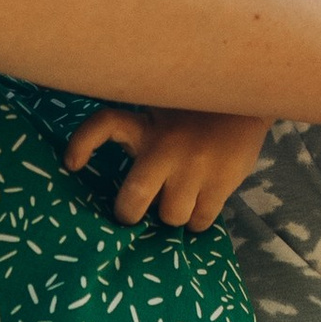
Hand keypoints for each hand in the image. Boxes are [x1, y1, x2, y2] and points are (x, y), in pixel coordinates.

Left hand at [65, 104, 269, 232]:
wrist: (249, 101)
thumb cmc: (196, 110)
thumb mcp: (162, 108)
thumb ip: (141, 133)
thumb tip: (119, 180)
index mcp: (147, 125)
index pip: (104, 125)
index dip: (82, 143)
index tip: (71, 164)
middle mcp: (165, 148)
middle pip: (133, 198)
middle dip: (129, 213)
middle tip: (132, 214)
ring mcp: (194, 169)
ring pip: (170, 215)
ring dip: (172, 213)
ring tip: (179, 200)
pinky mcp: (221, 182)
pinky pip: (199, 220)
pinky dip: (197, 219)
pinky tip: (200, 204)